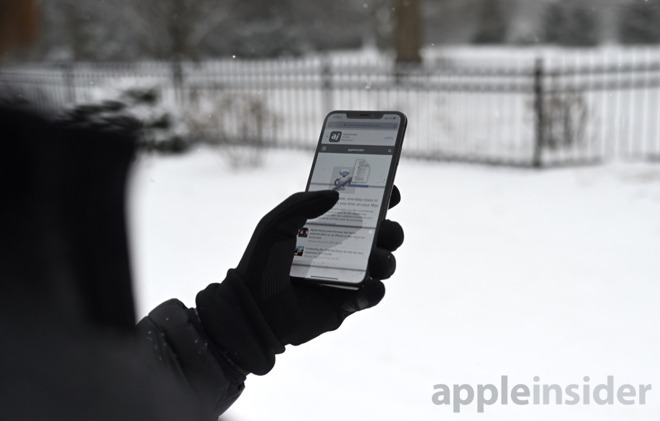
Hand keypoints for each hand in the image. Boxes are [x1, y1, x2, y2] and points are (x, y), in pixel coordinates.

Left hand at [196, 188, 403, 373]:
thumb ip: (302, 204)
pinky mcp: (346, 304)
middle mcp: (341, 250)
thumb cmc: (261, 265)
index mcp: (326, 228)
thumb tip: (336, 194)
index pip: (358, 209)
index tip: (391, 191)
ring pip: (382, 264)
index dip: (379, 199)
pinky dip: (375, 291)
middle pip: (380, 236)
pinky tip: (368, 286)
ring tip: (376, 259)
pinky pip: (371, 296)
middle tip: (385, 228)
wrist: (253, 311)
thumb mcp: (275, 225)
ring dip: (387, 259)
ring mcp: (346, 277)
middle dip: (391, 230)